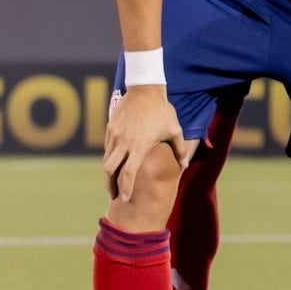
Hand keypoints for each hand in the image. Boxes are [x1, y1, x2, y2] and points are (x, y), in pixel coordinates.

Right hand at [104, 83, 187, 202]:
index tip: (124, 199)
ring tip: (113, 181)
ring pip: (106, 159)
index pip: (128, 173)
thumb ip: (180, 149)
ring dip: (109, 172)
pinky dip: (109, 157)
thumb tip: (184, 166)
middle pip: (110, 170)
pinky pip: (107, 147)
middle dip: (110, 184)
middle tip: (114, 195)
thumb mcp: (174, 130)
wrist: (145, 90)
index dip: (125, 188)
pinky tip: (114, 162)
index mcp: (139, 146)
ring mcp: (114, 135)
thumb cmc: (162, 111)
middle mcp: (123, 143)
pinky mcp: (110, 128)